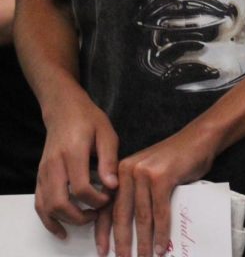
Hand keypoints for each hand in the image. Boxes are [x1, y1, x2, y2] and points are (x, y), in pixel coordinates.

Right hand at [35, 90, 119, 239]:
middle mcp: (53, 165)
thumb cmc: (89, 120)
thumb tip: (113, 186)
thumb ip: (109, 160)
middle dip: (80, 216)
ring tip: (86, 219)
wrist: (63, 110)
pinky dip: (49, 219)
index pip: (81, 187)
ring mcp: (43, 172)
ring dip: (66, 220)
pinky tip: (62, 227)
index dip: (97, 199)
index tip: (110, 197)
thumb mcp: (107, 134)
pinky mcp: (39, 177)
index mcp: (72, 153)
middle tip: (99, 214)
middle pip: (60, 202)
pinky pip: (39, 203)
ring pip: (47, 207)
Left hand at [98, 124, 217, 256]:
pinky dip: (161, 232)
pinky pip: (160, 212)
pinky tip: (161, 245)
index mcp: (120, 171)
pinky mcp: (162, 178)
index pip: (108, 206)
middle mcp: (128, 171)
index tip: (102, 250)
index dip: (104, 232)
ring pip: (142, 216)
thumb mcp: (149, 172)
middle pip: (122, 214)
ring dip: (143, 241)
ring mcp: (145, 173)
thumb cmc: (177, 158)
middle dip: (122, 241)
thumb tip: (131, 226)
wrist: (200, 138)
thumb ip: (137, 192)